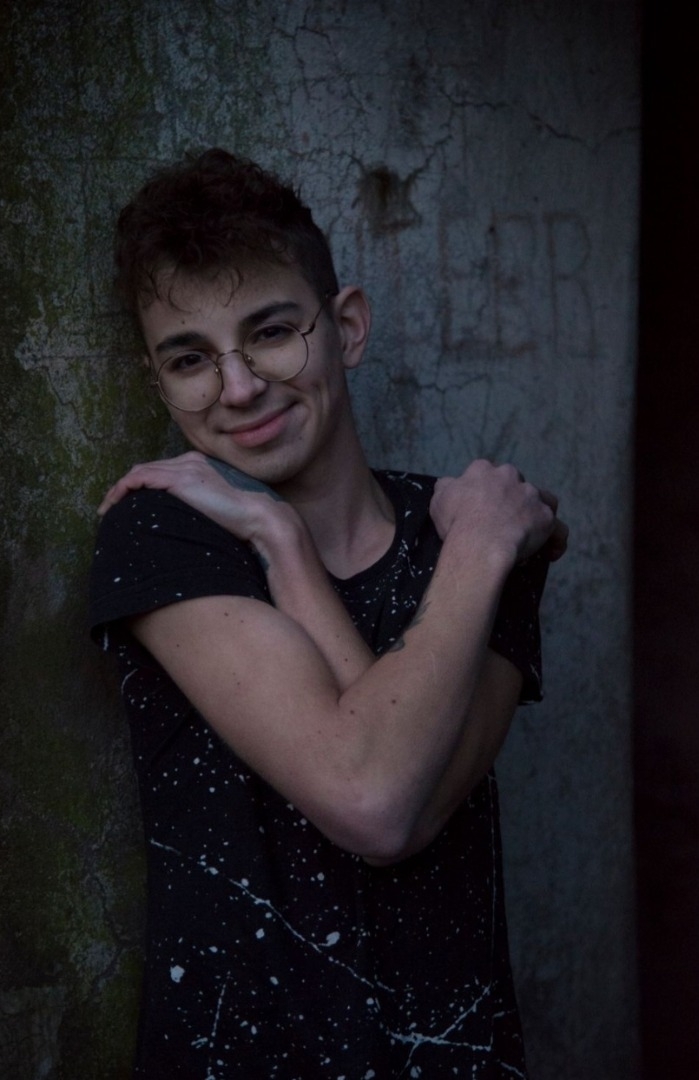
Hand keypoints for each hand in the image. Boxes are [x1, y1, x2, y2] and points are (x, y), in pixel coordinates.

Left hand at [97, 451, 290, 546]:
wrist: (256, 516)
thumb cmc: (241, 521)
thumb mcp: (214, 510)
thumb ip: (198, 508)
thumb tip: (182, 525)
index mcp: (199, 466)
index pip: (161, 470)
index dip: (140, 486)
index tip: (128, 505)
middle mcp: (190, 461)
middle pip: (146, 468)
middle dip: (125, 487)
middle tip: (111, 508)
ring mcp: (185, 468)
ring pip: (139, 472)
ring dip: (119, 490)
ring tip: (107, 509)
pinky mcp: (180, 479)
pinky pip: (140, 478)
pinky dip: (123, 489)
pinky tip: (114, 505)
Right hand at [430, 459, 562, 563]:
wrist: (479, 542)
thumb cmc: (456, 521)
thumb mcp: (439, 499)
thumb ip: (446, 487)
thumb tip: (448, 483)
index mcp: (483, 471)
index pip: (486, 474)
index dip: (484, 490)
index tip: (480, 506)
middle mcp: (510, 477)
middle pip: (516, 484)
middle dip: (512, 499)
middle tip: (502, 522)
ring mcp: (531, 496)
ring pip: (542, 498)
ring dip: (537, 511)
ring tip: (531, 530)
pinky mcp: (546, 517)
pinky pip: (558, 528)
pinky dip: (556, 539)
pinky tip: (551, 552)